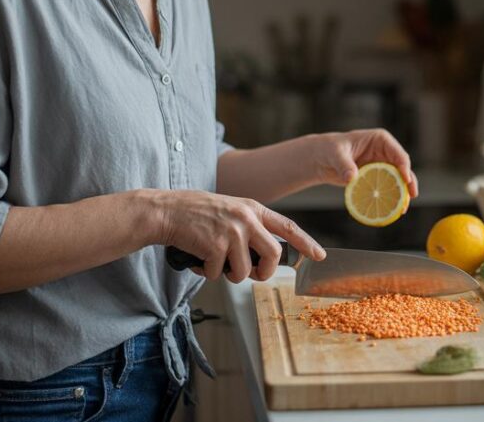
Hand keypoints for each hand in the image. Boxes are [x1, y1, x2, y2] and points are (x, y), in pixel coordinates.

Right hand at [147, 190, 324, 283]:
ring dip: (228, 275)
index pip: (288, 226)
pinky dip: (205, 272)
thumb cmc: (194, 214)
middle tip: (251, 274)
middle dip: (264, 272)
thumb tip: (262, 257)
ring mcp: (232, 231)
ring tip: (213, 261)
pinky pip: (218, 273)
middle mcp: (247, 218)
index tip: (319, 255)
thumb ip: (249, 226)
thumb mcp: (229, 210)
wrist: (165, 211)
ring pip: (244, 271)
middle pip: (273, 255)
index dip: (306, 243)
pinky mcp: (216, 245)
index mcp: (252, 208)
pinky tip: (197, 258)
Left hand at [313, 129, 418, 206]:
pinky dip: (390, 198)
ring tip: (403, 209)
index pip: (398, 153)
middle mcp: (384, 152)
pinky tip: (391, 211)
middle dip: (409, 182)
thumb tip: (352, 177)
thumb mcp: (335, 154)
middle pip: (403, 168)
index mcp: (380, 140)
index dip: (404, 166)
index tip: (405, 180)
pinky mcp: (376, 177)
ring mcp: (381, 165)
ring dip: (402, 194)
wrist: (321, 159)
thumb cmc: (328, 149)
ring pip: (398, 180)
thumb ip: (344, 164)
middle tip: (412, 196)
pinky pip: (386, 188)